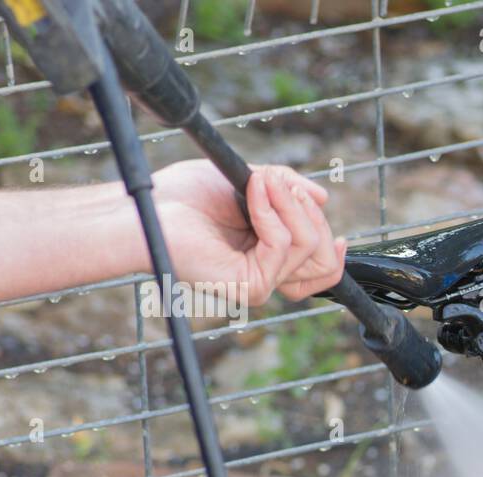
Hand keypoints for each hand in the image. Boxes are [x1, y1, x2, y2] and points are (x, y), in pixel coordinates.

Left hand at [153, 160, 345, 305]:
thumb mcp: (249, 181)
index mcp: (268, 259)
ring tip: (262, 182)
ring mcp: (260, 285)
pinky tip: (253, 192)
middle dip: (309, 212)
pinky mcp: (250, 287)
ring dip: (289, 205)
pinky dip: (270, 212)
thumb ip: (285, 188)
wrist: (152, 208)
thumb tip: (323, 198)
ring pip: (308, 247)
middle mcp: (267, 276)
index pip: (320, 265)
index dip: (331, 243)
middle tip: (282, 183)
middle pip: (323, 258)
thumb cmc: (185, 196)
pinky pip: (282, 245)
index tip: (322, 207)